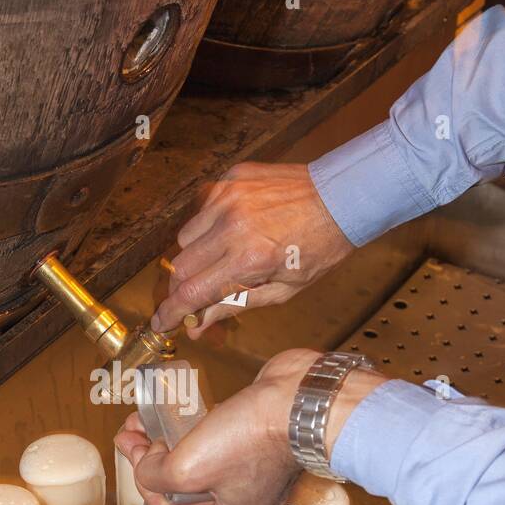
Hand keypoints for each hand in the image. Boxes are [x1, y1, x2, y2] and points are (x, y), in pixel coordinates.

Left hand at [115, 350, 385, 504]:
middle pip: (183, 487)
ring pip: (195, 459)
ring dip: (167, 441)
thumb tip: (143, 465)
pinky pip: (212, 437)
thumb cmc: (250, 440)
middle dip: (152, 461)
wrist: (300, 399)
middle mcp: (243, 498)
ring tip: (145, 419)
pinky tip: (174, 410)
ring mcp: (250, 467)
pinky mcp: (252, 437)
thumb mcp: (187, 468)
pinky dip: (190, 426)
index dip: (146, 487)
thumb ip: (154, 475)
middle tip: (132, 436)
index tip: (133, 457)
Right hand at [151, 163, 351, 335]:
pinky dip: (207, 224)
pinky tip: (231, 228)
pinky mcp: (230, 179)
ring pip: (185, 237)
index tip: (161, 322)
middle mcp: (232, 226)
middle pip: (180, 266)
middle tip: (198, 293)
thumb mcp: (284, 290)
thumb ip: (236, 305)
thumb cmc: (320, 247)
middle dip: (184, 286)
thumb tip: (197, 326)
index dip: (171, 312)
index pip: (191, 292)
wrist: (342, 197)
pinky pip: (200, 208)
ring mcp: (228, 198)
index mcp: (248, 259)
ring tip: (223, 256)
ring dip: (195, 254)